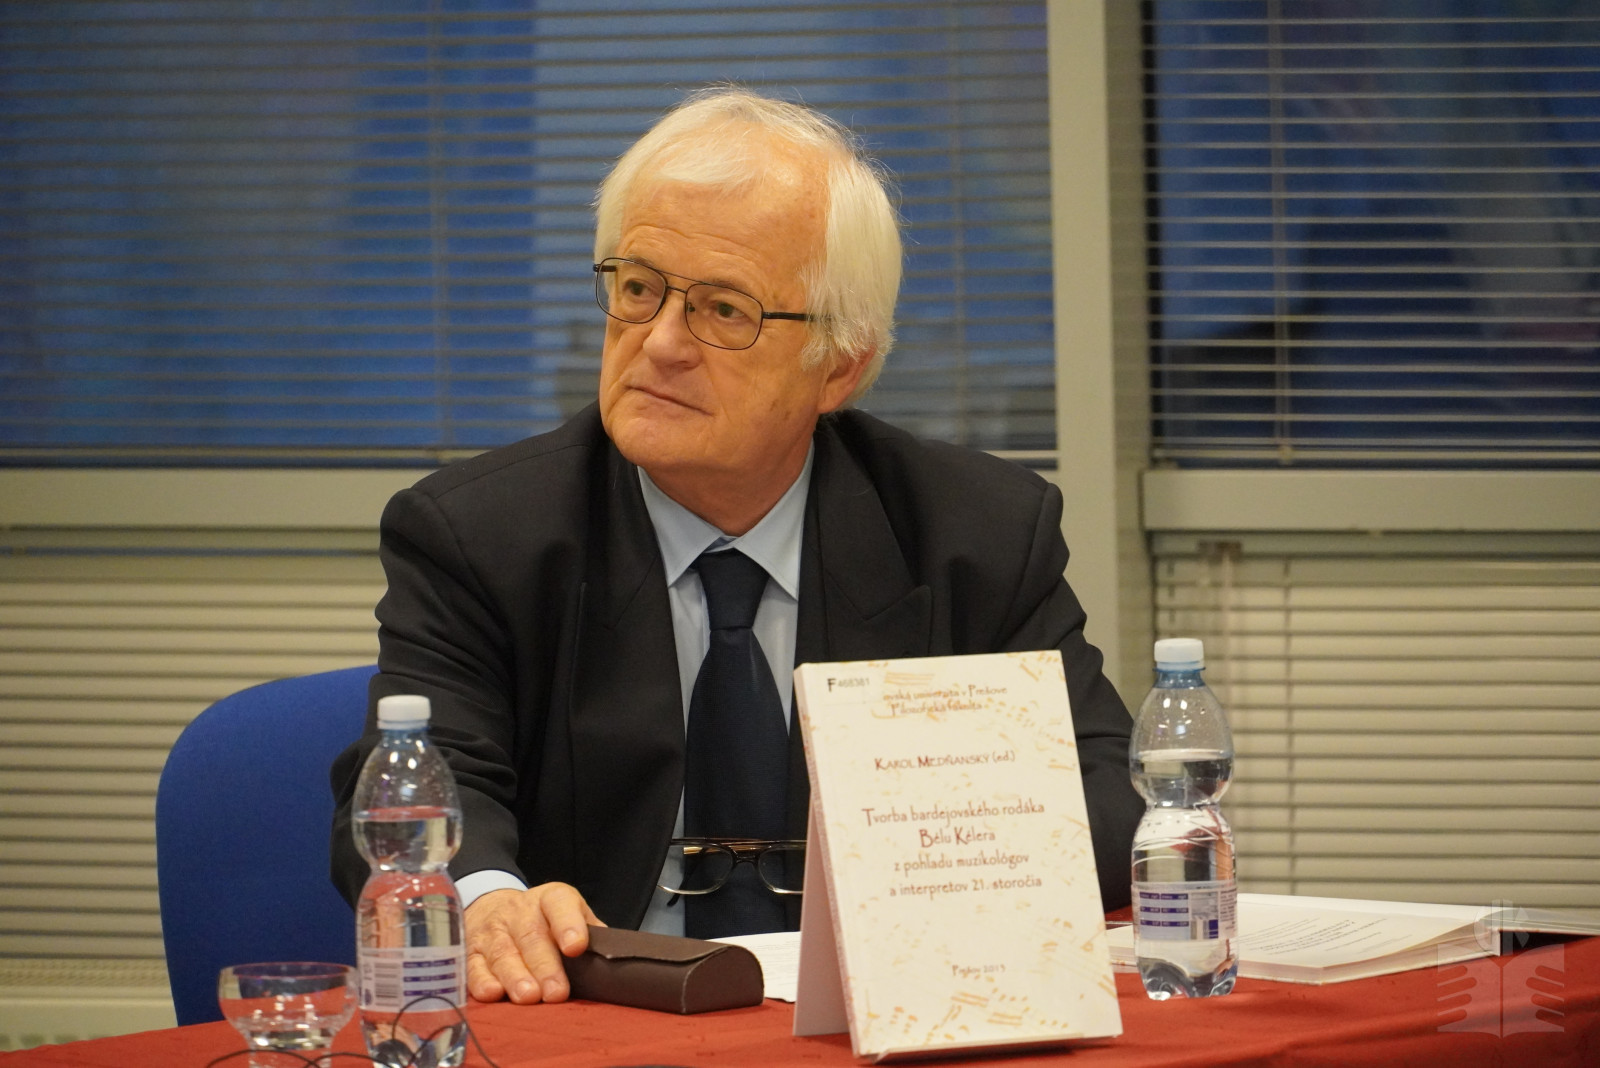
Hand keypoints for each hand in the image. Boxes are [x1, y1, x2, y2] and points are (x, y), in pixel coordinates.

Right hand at [463, 882, 602, 1003]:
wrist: (493, 906)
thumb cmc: (542, 920)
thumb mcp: (568, 915)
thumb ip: (590, 934)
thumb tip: (611, 963)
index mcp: (550, 899)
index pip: (560, 905)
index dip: (569, 924)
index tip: (576, 947)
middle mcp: (519, 911)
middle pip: (531, 936)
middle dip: (544, 966)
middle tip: (556, 992)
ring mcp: (492, 930)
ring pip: (503, 952)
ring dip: (516, 977)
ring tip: (528, 997)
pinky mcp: (470, 950)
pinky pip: (473, 965)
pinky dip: (481, 980)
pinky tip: (493, 994)